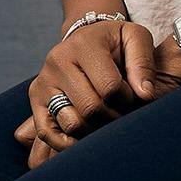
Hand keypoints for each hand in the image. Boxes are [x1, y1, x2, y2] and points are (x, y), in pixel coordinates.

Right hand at [14, 19, 164, 167]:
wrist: (85, 37)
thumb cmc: (115, 41)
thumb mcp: (135, 38)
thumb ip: (143, 63)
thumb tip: (145, 95)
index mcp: (84, 44)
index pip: (109, 87)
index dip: (127, 99)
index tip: (133, 96)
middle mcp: (58, 61)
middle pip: (90, 108)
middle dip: (113, 117)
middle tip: (122, 113)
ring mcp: (43, 82)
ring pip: (71, 123)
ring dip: (94, 131)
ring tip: (106, 121)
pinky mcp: (35, 100)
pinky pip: (47, 134)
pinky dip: (68, 143)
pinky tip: (86, 138)